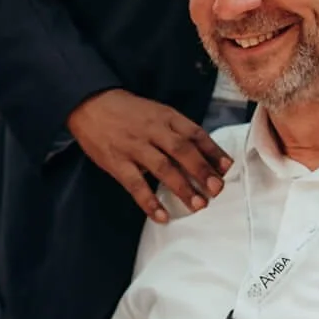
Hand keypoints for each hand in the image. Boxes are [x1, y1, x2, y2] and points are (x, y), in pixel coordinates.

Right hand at [67, 88, 231, 221]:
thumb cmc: (130, 112)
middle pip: (182, 151)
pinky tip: (162, 216)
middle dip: (202, 171)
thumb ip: (178, 131)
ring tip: (198, 205)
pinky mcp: (116, 163)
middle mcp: (153, 130)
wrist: (91, 103)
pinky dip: (149, 201)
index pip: (195, 133)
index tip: (227, 168)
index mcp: (166, 116)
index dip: (213, 151)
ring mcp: (134, 147)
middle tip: (216, 189)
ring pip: (163, 168)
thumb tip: (206, 155)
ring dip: (183, 188)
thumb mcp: (157, 112)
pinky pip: (135, 185)